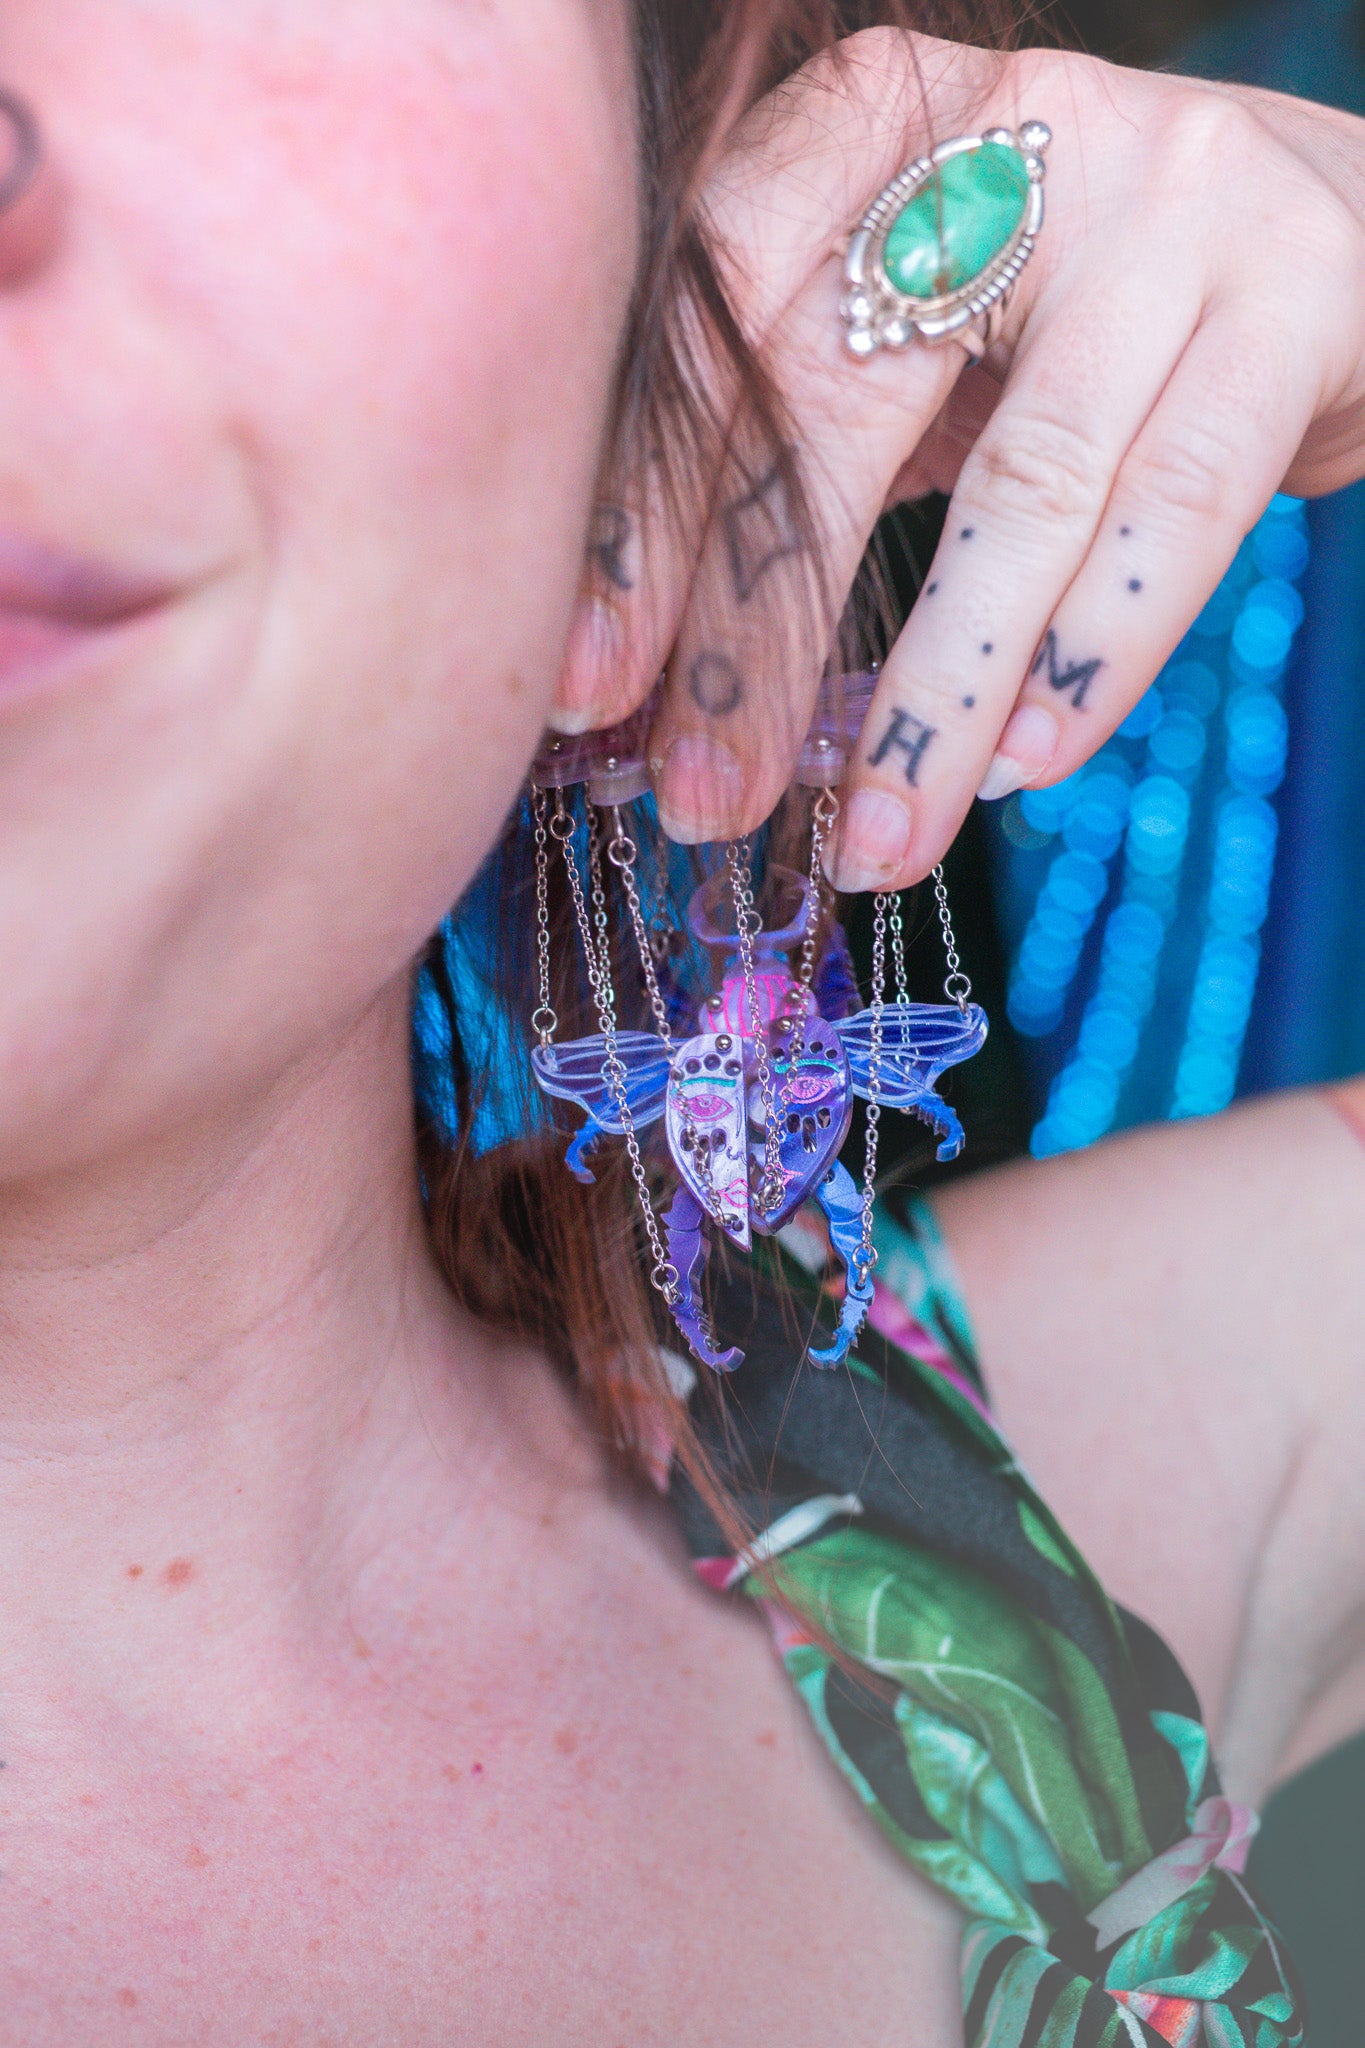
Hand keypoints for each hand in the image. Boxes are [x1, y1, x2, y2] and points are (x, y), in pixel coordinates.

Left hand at [551, 31, 1364, 889]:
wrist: (1341, 236)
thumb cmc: (1078, 315)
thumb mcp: (926, 338)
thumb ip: (810, 440)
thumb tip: (657, 670)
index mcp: (869, 122)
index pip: (716, 312)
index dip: (643, 508)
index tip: (585, 681)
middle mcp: (1008, 132)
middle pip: (836, 402)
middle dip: (755, 626)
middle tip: (697, 794)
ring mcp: (1164, 206)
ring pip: (1018, 488)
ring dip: (932, 694)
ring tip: (871, 843)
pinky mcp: (1292, 301)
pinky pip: (1170, 513)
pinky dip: (1090, 657)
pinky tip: (1021, 769)